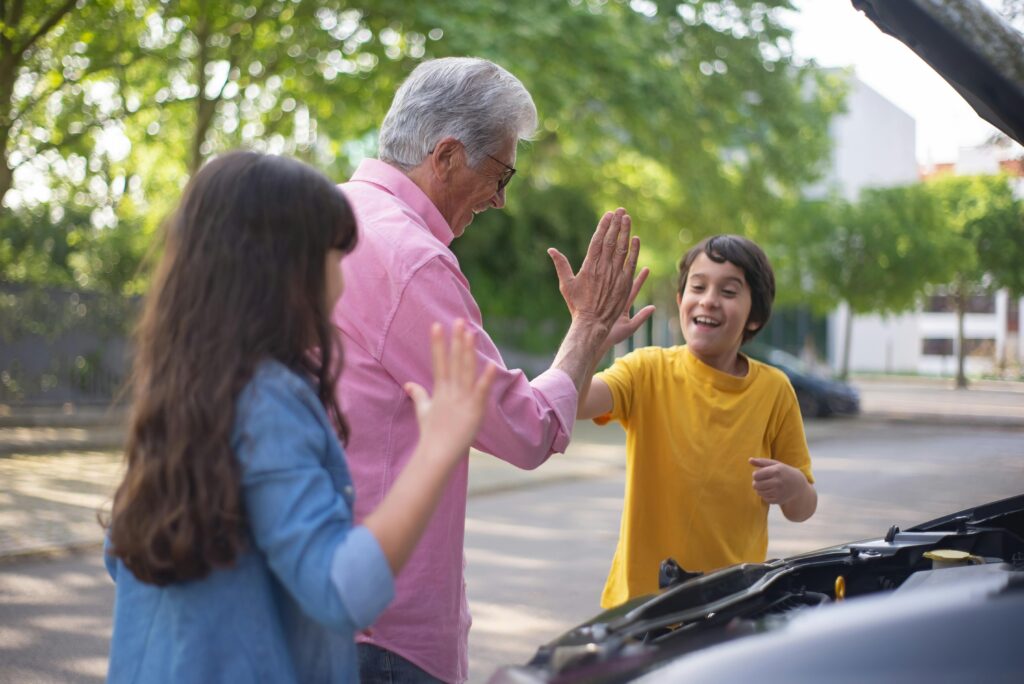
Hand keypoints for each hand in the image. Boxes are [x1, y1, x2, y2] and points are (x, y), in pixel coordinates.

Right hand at [404, 320, 495, 461]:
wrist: (436, 456)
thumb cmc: (431, 435)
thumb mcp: (423, 411)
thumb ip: (418, 395)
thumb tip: (408, 383)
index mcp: (440, 390)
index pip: (439, 362)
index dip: (438, 343)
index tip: (437, 325)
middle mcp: (450, 392)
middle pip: (454, 361)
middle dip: (456, 340)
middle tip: (459, 320)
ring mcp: (462, 400)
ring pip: (466, 371)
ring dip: (468, 351)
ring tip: (470, 333)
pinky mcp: (474, 411)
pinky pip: (481, 392)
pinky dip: (486, 379)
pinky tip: (491, 365)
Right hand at [547, 208, 640, 330]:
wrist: (592, 323)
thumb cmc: (577, 305)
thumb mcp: (566, 284)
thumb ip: (561, 265)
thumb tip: (550, 250)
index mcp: (589, 266)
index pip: (598, 241)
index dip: (604, 226)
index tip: (608, 215)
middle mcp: (603, 268)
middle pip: (611, 241)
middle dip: (616, 224)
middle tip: (621, 211)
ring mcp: (615, 275)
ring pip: (622, 249)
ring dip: (625, 232)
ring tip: (628, 219)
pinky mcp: (624, 283)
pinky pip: (630, 263)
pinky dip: (633, 251)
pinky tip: (635, 239)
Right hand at [603, 267, 655, 355]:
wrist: (594, 339)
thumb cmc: (610, 337)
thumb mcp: (629, 327)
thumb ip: (642, 317)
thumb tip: (654, 307)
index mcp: (621, 305)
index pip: (632, 288)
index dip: (640, 280)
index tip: (647, 268)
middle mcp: (616, 301)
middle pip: (626, 283)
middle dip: (630, 270)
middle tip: (635, 259)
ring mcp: (609, 302)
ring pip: (616, 284)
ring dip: (622, 273)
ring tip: (631, 261)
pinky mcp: (600, 304)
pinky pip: (606, 292)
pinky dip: (616, 289)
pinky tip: (625, 284)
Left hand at [749, 458, 807, 504]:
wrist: (798, 485)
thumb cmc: (784, 472)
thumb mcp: (775, 464)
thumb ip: (762, 461)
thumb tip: (749, 460)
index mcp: (776, 471)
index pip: (756, 475)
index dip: (755, 475)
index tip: (760, 474)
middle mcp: (778, 482)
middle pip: (756, 485)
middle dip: (756, 483)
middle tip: (762, 481)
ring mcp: (779, 492)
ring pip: (759, 492)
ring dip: (760, 489)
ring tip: (766, 485)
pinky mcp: (778, 500)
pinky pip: (764, 498)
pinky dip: (765, 495)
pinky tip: (771, 491)